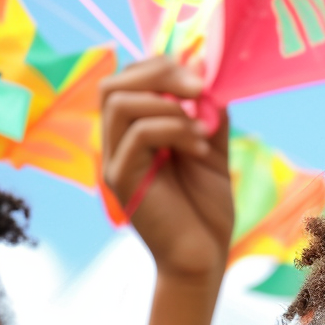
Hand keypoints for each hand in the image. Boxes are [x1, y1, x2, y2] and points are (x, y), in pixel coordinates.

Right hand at [100, 58, 233, 285]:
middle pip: (112, 83)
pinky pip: (137, 135)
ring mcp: (115, 160)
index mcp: (136, 132)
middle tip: (198, 87)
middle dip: (158, 73)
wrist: (203, 258)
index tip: (201, 77)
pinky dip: (172, 130)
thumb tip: (204, 71)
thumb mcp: (211, 149)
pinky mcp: (121, 179)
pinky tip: (198, 147)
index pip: (129, 79)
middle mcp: (117, 142)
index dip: (161, 66)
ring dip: (166, 103)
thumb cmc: (206, 210)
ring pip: (118, 103)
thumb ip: (207, 113)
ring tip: (200, 126)